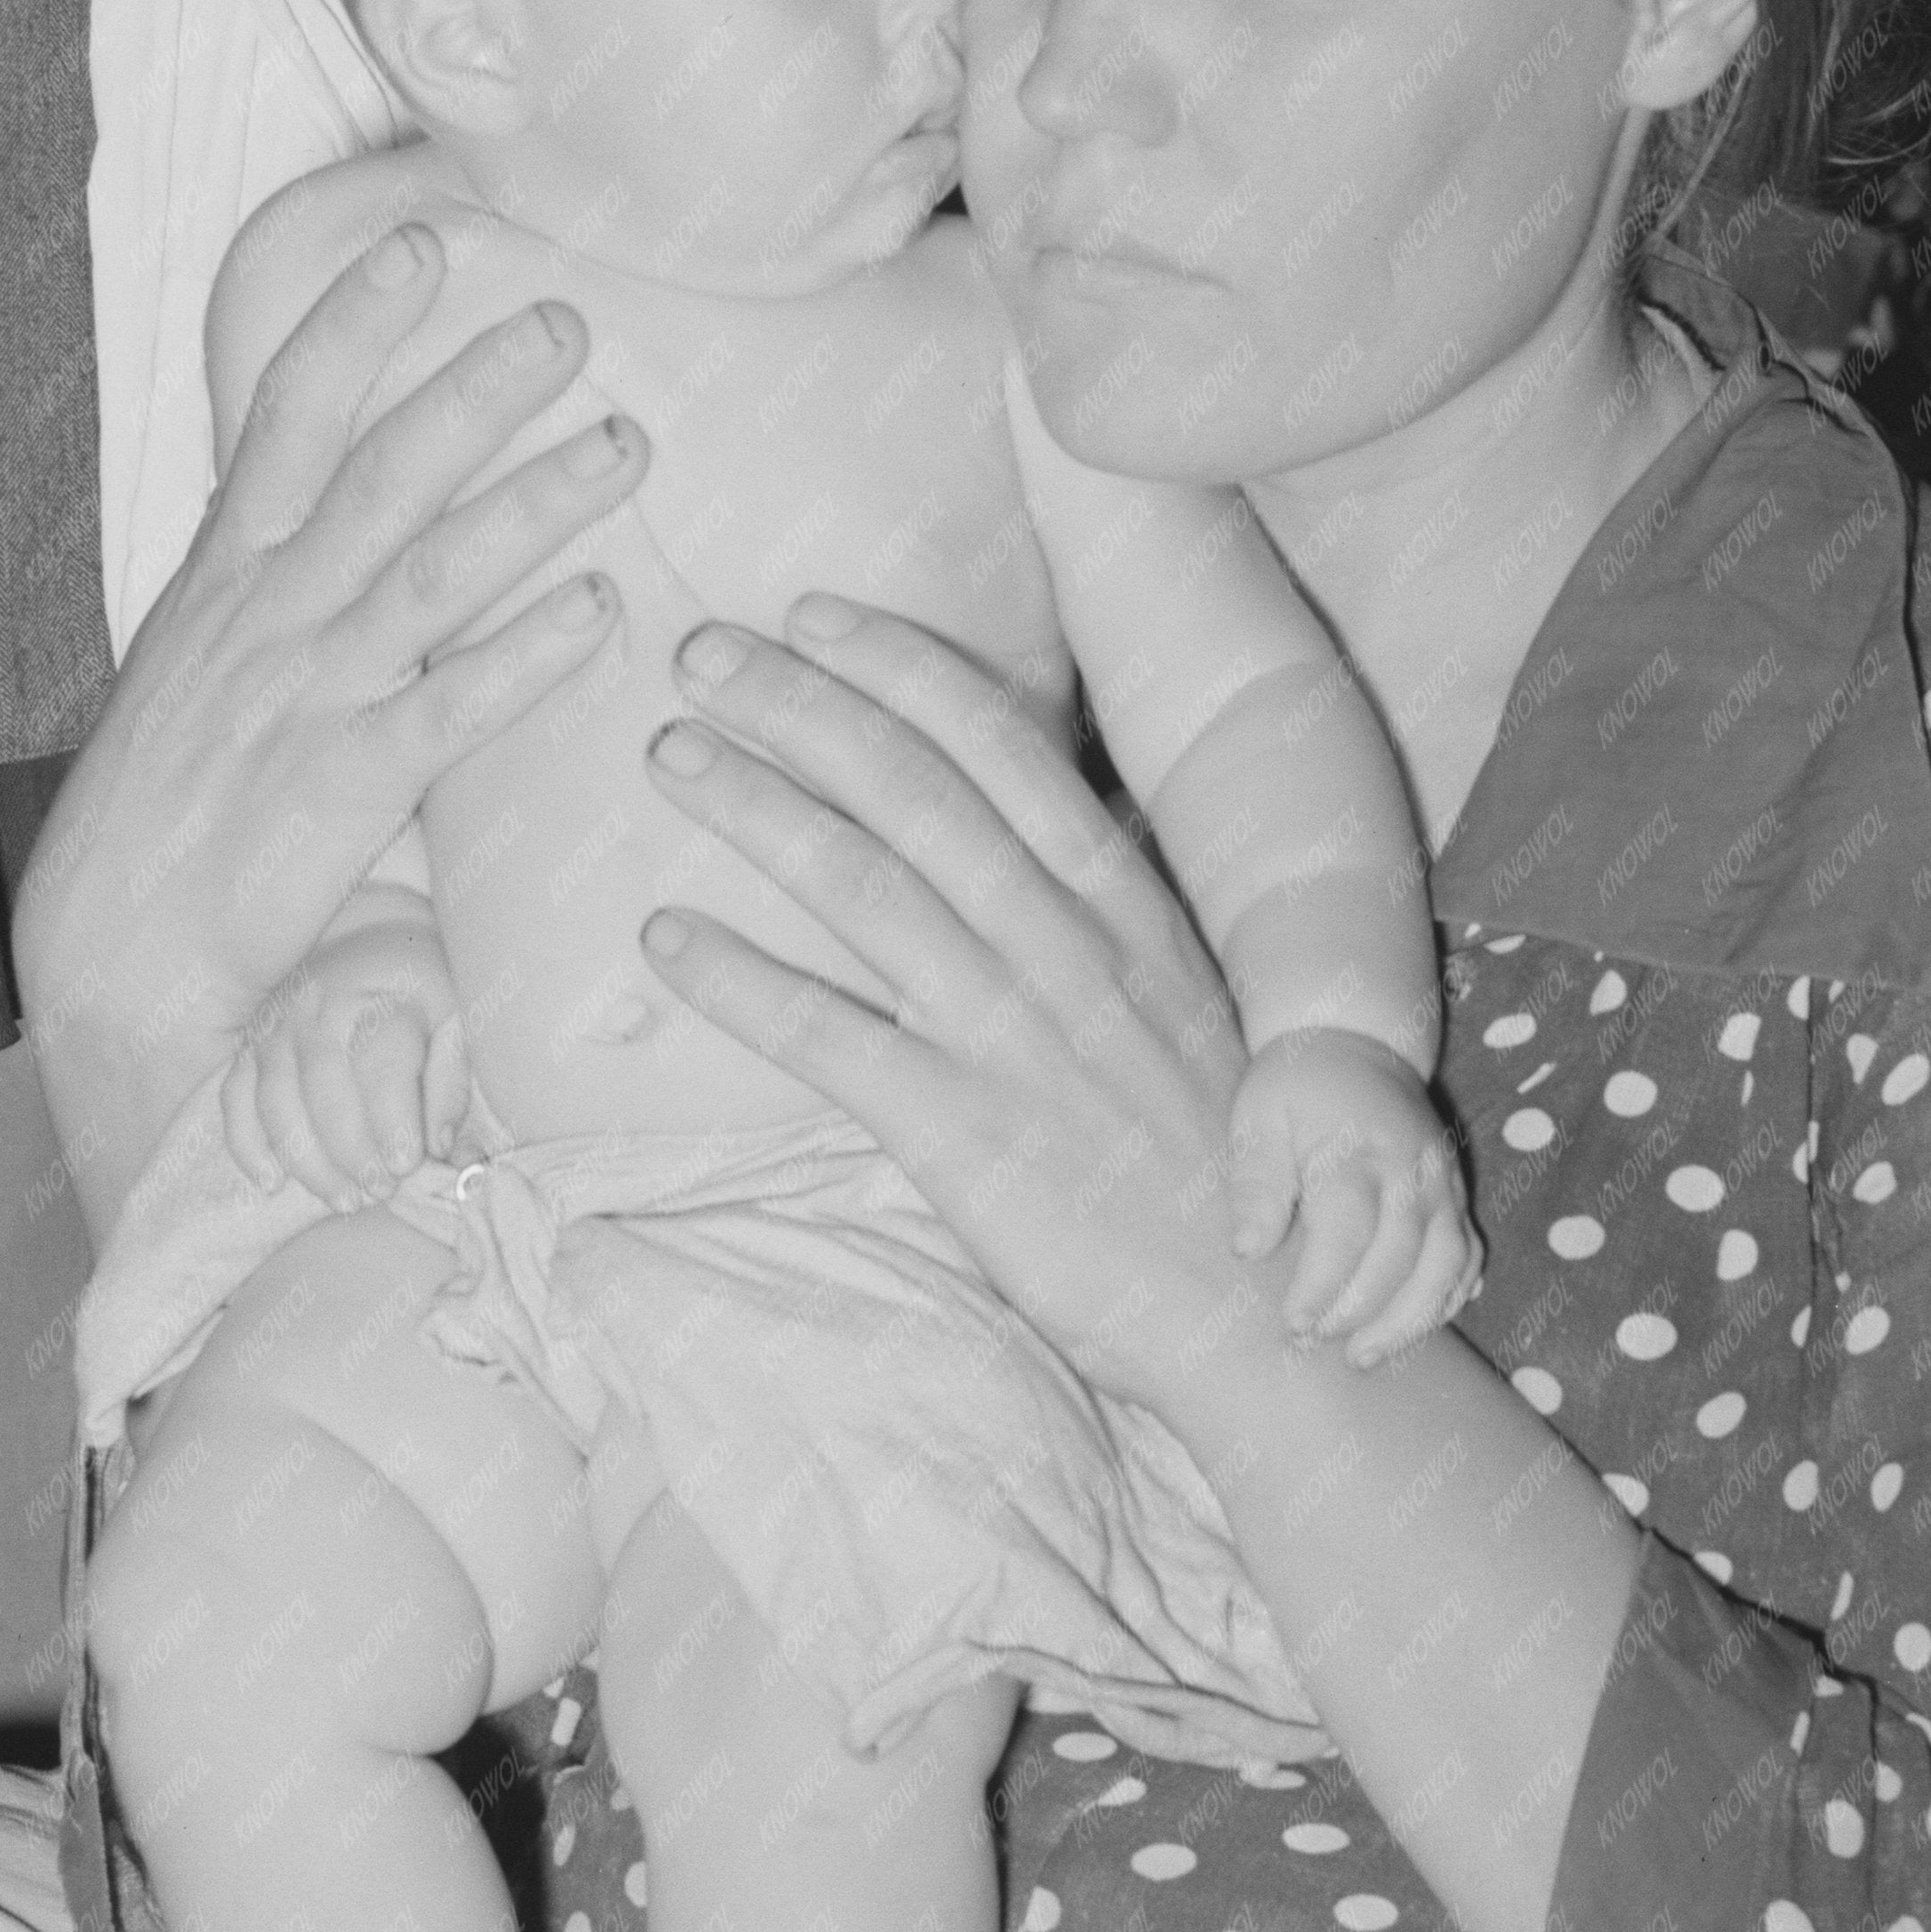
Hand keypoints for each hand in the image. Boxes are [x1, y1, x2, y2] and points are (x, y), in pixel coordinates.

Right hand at [16, 228, 633, 1228]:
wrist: (115, 955)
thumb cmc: (159, 813)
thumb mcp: (193, 666)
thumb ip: (261, 587)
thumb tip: (321, 516)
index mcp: (226, 573)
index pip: (288, 410)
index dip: (353, 320)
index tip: (417, 242)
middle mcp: (268, 611)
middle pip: (387, 465)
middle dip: (480, 383)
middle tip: (571, 319)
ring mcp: (308, 689)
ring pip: (439, 565)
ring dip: (540, 498)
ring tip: (627, 443)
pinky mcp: (348, 780)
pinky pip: (455, 702)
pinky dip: (530, 653)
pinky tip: (603, 611)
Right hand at [219, 903, 468, 1205]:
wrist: (367, 933)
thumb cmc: (419, 990)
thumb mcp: (454, 1019)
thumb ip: (450, 1082)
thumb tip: (439, 1147)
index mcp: (379, 999)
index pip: (381, 1064)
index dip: (393, 1120)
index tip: (409, 1165)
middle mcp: (319, 1010)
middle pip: (325, 1088)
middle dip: (352, 1150)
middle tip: (380, 1192)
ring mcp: (275, 1028)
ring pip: (277, 1101)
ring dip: (307, 1159)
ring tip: (344, 1199)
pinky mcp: (248, 1045)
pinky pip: (234, 1099)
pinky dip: (246, 1144)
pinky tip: (271, 1182)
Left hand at [636, 596, 1276, 1428]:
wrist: (1268, 1317)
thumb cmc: (1219, 1160)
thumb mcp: (1179, 1001)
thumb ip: (1095, 918)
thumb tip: (1006, 833)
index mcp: (1126, 906)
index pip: (1004, 748)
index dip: (902, 668)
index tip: (815, 613)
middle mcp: (1069, 949)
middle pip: (913, 789)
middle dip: (801, 706)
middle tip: (701, 653)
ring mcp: (1015, 1037)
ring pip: (862, 885)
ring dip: (753, 806)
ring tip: (669, 753)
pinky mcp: (964, 1134)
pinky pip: (828, 1036)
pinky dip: (737, 980)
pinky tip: (662, 938)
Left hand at [1224, 1029, 1480, 1368]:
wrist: (1355, 1041)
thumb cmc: (1295, 1087)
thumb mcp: (1258, 1118)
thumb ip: (1256, 1182)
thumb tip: (1249, 1250)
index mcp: (1355, 1147)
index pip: (1347, 1230)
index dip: (1323, 1285)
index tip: (1294, 1324)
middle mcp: (1410, 1168)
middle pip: (1401, 1254)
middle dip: (1361, 1310)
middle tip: (1317, 1341)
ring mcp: (1442, 1183)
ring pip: (1447, 1264)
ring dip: (1411, 1319)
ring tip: (1365, 1354)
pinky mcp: (1456, 1195)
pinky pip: (1468, 1257)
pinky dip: (1448, 1297)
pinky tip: (1415, 1326)